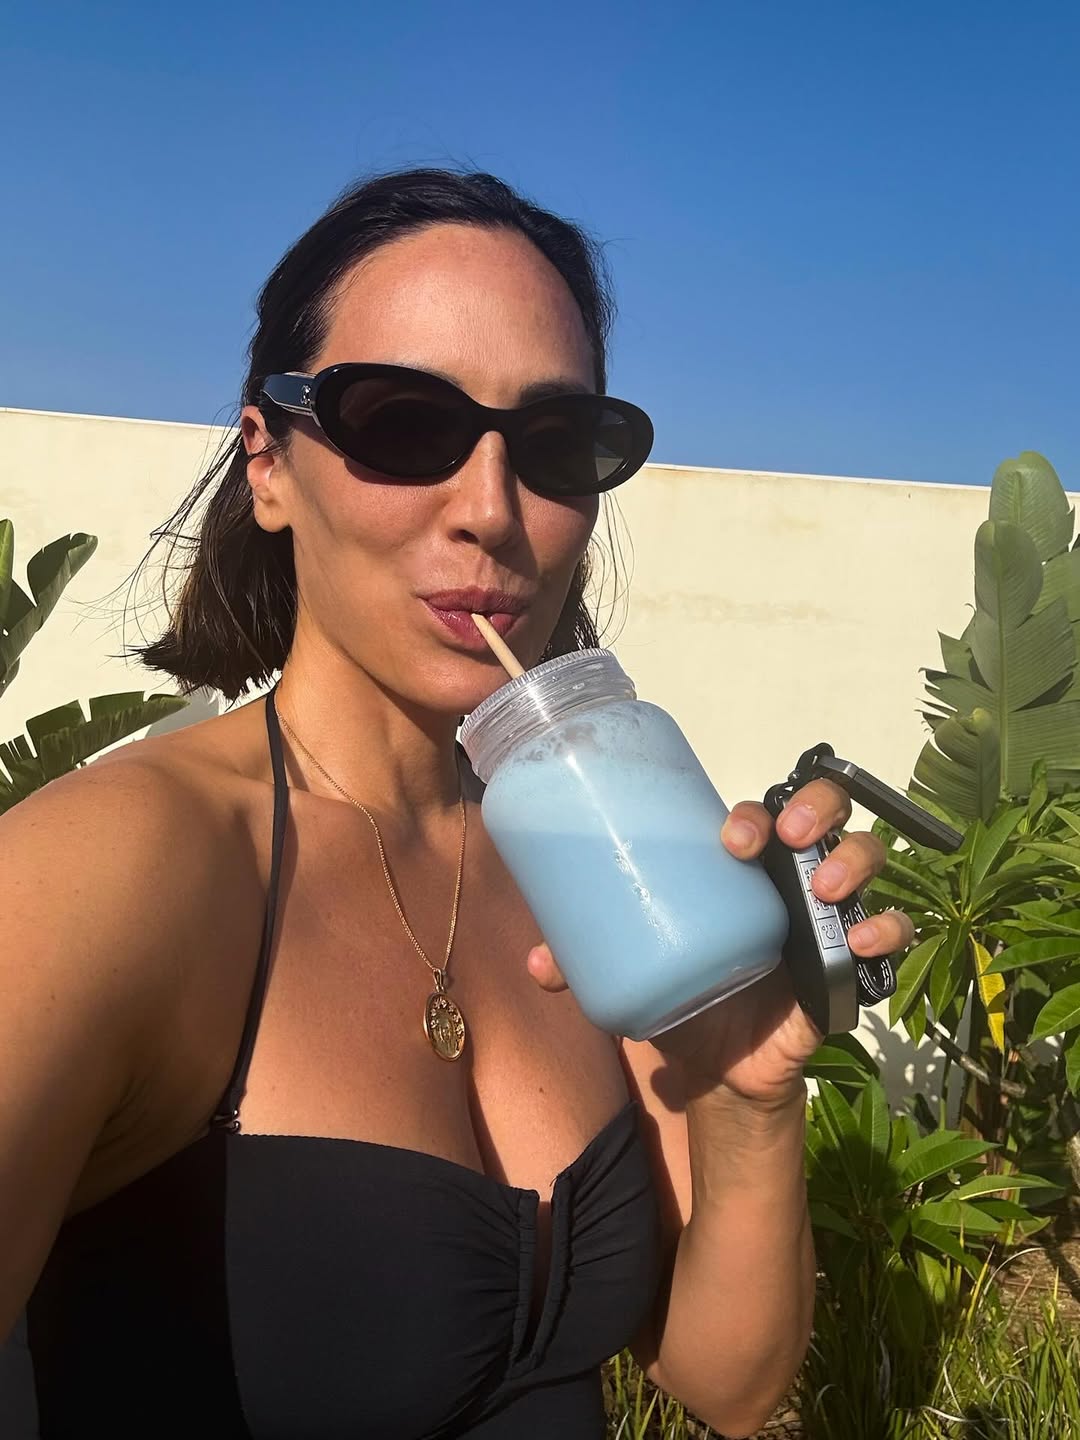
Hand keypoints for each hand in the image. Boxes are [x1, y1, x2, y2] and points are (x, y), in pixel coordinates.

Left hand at [526, 777, 914, 1109]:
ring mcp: (825, 914)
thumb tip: (537, 962)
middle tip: (788, 837)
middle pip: (824, 811)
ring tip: (823, 887)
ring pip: (864, 856)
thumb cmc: (679, 996)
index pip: (759, 813)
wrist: (717, 1068)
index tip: (731, 837)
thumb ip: (582, 961)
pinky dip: (886, 928)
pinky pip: (889, 933)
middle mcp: (787, 877)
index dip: (754, 811)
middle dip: (815, 808)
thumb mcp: (627, 973)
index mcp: (738, 867)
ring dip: (852, 859)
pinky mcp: (850, 960)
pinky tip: (860, 941)